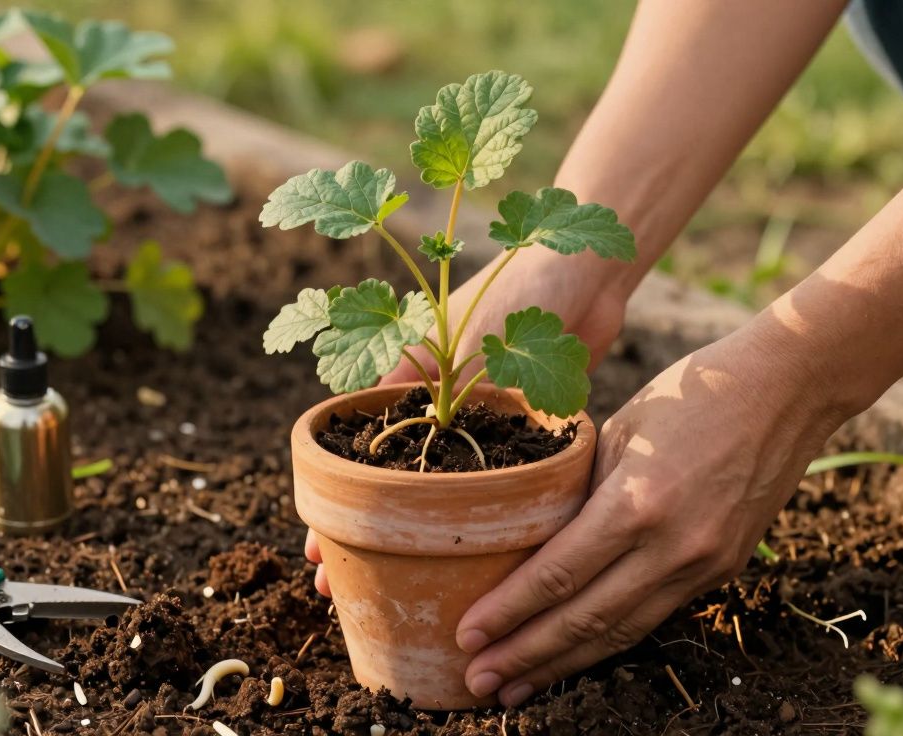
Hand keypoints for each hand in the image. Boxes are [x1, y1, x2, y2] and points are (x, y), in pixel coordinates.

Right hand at [305, 248, 632, 594]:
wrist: (588, 273)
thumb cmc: (514, 289)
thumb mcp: (458, 340)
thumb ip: (426, 388)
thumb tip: (385, 443)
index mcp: (407, 374)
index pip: (356, 448)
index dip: (333, 499)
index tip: (314, 546)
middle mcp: (437, 400)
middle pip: (390, 476)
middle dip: (360, 530)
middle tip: (334, 584)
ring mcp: (480, 415)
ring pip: (440, 487)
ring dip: (415, 530)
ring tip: (388, 583)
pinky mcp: (527, 424)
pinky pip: (496, 478)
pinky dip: (478, 510)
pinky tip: (467, 551)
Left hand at [454, 326, 845, 705]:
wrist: (786, 391)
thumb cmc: (690, 394)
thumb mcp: (616, 433)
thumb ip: (579, 493)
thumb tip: (532, 540)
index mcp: (636, 504)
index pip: (557, 576)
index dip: (509, 613)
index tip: (468, 635)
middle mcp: (673, 547)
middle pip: (585, 620)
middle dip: (526, 656)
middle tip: (478, 681)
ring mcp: (703, 565)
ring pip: (622, 632)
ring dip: (564, 665)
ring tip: (518, 688)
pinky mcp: (723, 571)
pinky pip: (654, 616)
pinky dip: (610, 641)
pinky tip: (575, 655)